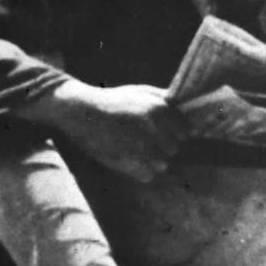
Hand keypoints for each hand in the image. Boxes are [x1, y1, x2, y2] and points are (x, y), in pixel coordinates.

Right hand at [22, 81, 186, 182]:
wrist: (78, 109)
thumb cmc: (109, 100)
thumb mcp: (139, 91)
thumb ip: (164, 100)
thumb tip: (187, 111)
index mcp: (160, 109)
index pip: (185, 132)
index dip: (173, 133)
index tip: (158, 132)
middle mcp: (154, 126)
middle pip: (173, 149)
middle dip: (161, 147)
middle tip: (139, 140)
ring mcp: (141, 144)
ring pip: (162, 164)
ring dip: (151, 161)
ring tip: (132, 150)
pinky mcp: (127, 161)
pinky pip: (147, 175)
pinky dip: (140, 172)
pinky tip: (127, 160)